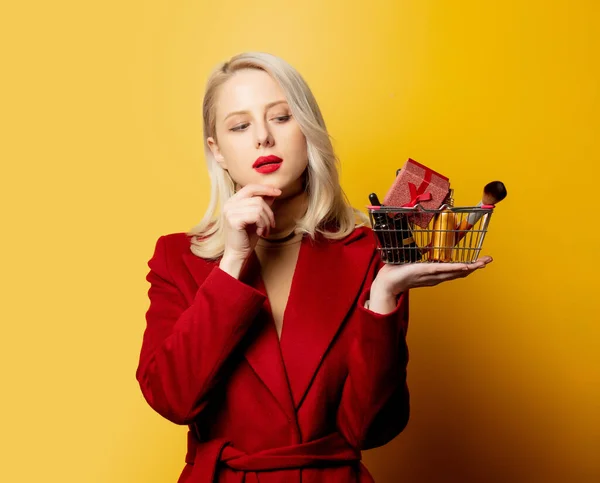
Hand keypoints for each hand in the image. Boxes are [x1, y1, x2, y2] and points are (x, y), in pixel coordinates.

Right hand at [221, 184, 281, 261]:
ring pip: (259, 207)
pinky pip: (256, 216)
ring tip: (265, 231)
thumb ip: (262, 204)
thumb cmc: (247, 237)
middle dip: (269, 212)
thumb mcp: (257, 218)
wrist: (238, 254)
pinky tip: (260, 233)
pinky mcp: (233, 220)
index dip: (265, 188)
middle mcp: (229, 204)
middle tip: (272, 225)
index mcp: (232, 201)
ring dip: (267, 221)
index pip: (250, 188)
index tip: (278, 192)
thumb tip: (273, 192)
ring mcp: (230, 211)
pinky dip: (263, 224)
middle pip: (258, 198)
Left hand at [372, 256, 493, 296]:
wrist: (387, 282)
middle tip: (488, 260)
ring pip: (455, 271)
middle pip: (460, 272)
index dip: (469, 266)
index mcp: (435, 275)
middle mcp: (436, 277)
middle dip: (476, 266)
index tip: (481, 261)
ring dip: (470, 267)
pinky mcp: (425, 271)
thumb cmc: (399, 272)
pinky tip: (465, 266)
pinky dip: (455, 268)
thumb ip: (422, 256)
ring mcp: (432, 275)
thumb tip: (428, 248)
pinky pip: (442, 269)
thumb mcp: (414, 262)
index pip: (455, 270)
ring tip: (482, 262)